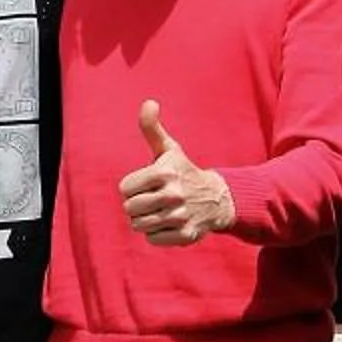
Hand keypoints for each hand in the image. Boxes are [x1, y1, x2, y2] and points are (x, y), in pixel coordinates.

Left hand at [119, 100, 236, 246]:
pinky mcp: (185, 235)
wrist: (217, 199)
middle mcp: (173, 195)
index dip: (132, 187)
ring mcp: (180, 216)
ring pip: (139, 225)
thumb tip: (149, 103)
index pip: (125, 188)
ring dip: (146, 220)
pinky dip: (157, 234)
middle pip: (130, 209)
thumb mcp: (169, 149)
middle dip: (137, 206)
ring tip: (160, 211)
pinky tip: (169, 223)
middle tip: (153, 200)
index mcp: (165, 173)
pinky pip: (153, 239)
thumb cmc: (184, 172)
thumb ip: (152, 128)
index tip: (147, 185)